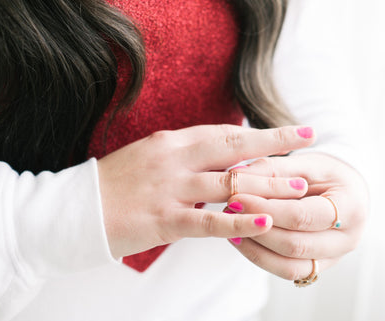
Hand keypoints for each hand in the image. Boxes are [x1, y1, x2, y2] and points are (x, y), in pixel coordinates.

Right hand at [97, 125, 315, 257]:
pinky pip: (208, 221)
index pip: (225, 133)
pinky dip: (239, 222)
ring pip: (228, 184)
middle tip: (308, 141)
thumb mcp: (152, 158)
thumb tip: (223, 159)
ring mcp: (170, 189)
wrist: (76, 209)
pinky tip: (265, 223)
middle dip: (274, 145)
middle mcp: (174, 159)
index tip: (292, 131)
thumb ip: (187, 157)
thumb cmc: (117, 184)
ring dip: (267, 186)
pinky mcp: (164, 219)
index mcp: (172, 142)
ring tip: (300, 188)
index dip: (261, 133)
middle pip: (233, 148)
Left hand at [226, 152, 367, 280]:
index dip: (266, 209)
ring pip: (289, 266)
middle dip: (257, 230)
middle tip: (229, 210)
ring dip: (255, 248)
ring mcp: (334, 258)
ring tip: (231, 226)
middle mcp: (348, 239)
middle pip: (295, 245)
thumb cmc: (324, 173)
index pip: (302, 216)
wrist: (344, 190)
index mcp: (351, 208)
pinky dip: (260, 257)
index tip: (236, 198)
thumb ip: (272, 169)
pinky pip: (286, 271)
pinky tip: (241, 239)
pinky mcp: (317, 266)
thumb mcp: (303, 162)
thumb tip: (235, 176)